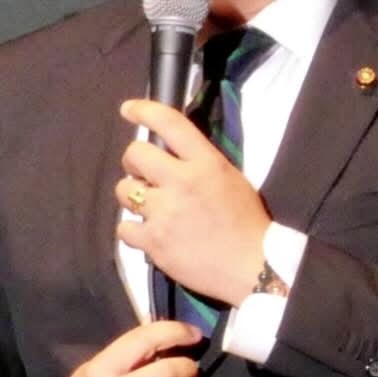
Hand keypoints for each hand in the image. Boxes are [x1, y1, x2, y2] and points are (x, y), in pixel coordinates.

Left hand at [115, 98, 270, 307]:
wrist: (253, 267)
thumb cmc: (247, 221)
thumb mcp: (230, 178)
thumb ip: (199, 162)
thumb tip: (168, 153)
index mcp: (205, 163)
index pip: (169, 123)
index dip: (143, 110)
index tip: (128, 109)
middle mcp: (181, 182)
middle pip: (135, 154)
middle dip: (134, 162)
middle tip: (144, 174)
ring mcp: (164, 213)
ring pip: (124, 190)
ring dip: (132, 196)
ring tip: (150, 207)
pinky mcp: (154, 242)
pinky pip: (124, 227)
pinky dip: (133, 230)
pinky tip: (149, 233)